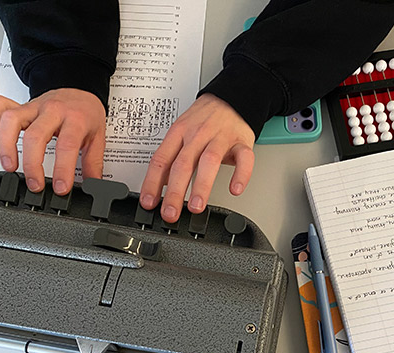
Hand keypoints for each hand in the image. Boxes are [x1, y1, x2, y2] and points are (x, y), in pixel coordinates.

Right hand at [0, 88, 106, 194]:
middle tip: (35, 185)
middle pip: (35, 136)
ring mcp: (33, 108)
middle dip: (32, 165)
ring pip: (11, 121)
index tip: (61, 188)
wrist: (79, 90)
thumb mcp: (97, 137)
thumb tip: (93, 185)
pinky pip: (1, 110)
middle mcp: (52, 111)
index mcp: (74, 119)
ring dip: (6, 146)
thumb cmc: (86, 113)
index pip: (66, 146)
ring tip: (10, 167)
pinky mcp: (21, 107)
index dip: (62, 170)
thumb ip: (93, 163)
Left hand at [139, 93, 255, 222]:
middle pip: (183, 163)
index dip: (152, 183)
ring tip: (196, 206)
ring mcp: (220, 138)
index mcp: (179, 132)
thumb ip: (172, 156)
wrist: (233, 97)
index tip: (150, 203)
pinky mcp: (241, 141)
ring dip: (201, 186)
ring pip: (209, 161)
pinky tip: (235, 189)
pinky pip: (244, 159)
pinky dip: (241, 175)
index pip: (161, 159)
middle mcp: (198, 135)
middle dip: (175, 191)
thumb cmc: (205, 119)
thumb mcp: (181, 131)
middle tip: (171, 213)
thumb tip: (160, 186)